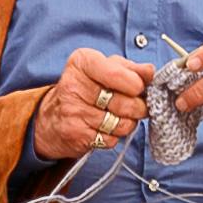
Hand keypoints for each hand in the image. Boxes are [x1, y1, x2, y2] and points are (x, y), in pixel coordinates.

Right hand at [29, 47, 153, 165]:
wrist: (51, 119)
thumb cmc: (85, 90)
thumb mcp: (104, 69)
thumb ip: (130, 68)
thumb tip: (151, 72)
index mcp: (82, 62)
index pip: (118, 74)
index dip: (136, 84)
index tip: (139, 88)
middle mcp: (73, 85)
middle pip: (125, 102)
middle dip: (138, 107)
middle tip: (136, 107)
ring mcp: (73, 111)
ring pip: (121, 123)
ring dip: (127, 123)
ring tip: (118, 117)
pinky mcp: (75, 135)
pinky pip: (111, 140)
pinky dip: (114, 137)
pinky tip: (104, 129)